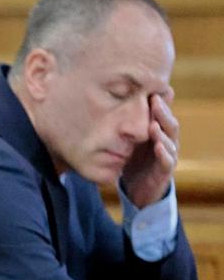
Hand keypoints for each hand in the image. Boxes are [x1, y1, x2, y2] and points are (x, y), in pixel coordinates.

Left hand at [121, 91, 178, 207]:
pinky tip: (158, 146)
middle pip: (169, 123)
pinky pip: (167, 161)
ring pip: (171, 141)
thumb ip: (125, 127)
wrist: (139, 189)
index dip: (158, 103)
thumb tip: (109, 105)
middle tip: (154, 99)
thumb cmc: (135, 162)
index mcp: (159, 133)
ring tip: (154, 123)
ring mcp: (168, 156)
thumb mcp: (130, 142)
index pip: (162, 115)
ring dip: (163, 131)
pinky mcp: (165, 171)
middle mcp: (167, 141)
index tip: (148, 90)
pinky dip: (164, 153)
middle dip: (162, 112)